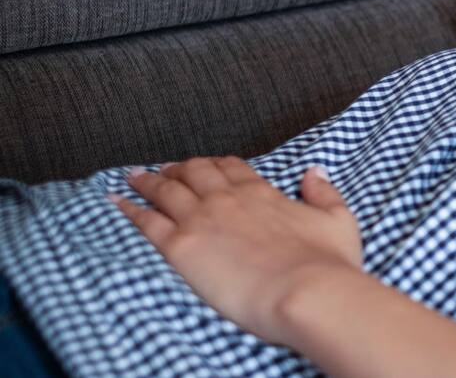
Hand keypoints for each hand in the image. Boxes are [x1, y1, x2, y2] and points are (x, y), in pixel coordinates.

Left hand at [108, 157, 362, 345]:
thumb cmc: (328, 262)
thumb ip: (324, 192)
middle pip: (194, 172)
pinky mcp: (182, 247)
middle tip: (166, 170)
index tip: (206, 166)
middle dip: (179, 168)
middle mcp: (228, 199)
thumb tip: (313, 172)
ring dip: (147, 181)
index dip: (216, 164)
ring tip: (133, 177)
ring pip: (166, 190)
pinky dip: (129, 208)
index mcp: (262, 193)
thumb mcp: (339, 219)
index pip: (231, 168)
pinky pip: (147, 221)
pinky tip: (116, 201)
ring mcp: (202, 219)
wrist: (307, 292)